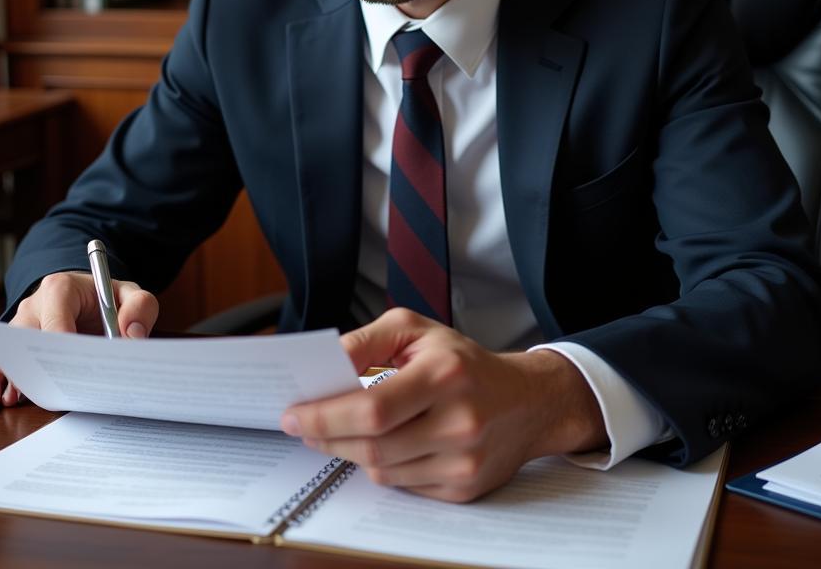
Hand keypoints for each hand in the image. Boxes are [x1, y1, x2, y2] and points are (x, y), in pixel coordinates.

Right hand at [0, 271, 158, 414]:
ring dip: (9, 376)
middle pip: (28, 336)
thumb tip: (132, 336)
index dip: (61, 339)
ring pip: (8, 350)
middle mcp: (35, 305)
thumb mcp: (129, 294)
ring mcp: (21, 325)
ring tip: (7, 402)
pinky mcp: (16, 345)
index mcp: (61, 287)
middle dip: (35, 362)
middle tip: (42, 390)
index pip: (56, 315)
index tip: (69, 362)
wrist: (87, 296)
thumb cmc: (106, 297)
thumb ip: (139, 307)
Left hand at [280, 308, 607, 502]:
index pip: (373, 408)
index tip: (294, 413)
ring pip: (383, 471)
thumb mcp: (416, 330)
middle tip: (303, 425)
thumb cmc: (463, 361)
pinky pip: (403, 486)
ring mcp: (464, 462)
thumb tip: (325, 364)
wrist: (527, 401)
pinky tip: (379, 445)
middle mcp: (460, 422)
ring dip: (350, 453)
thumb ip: (366, 341)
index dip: (326, 416)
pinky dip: (382, 467)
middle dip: (327, 437)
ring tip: (335, 432)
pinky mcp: (464, 489)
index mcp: (446, 374)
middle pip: (373, 446)